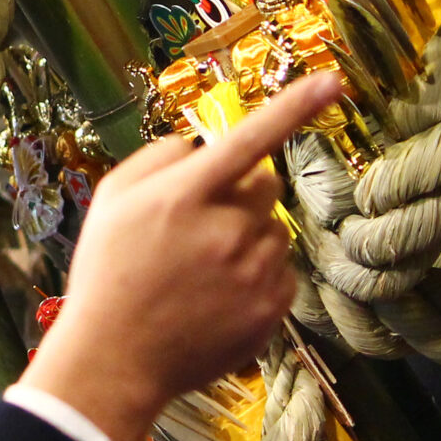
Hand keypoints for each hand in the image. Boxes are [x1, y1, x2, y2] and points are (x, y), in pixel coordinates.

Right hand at [16, 73, 338, 440]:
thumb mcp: (111, 199)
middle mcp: (227, 229)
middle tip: (201, 224)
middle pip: (267, 184)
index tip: (332, 80)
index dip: (295, 105)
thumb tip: (202, 147)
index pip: (249, 138)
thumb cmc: (108, 273)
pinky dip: (257, 277)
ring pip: (275, 230)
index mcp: (185, 195)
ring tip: (202, 270)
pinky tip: (218, 296)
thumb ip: (159, 158)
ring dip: (248, 237)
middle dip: (242, 193)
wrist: (115, 359)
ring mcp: (253, 272)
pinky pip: (281, 272)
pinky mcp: (271, 309)